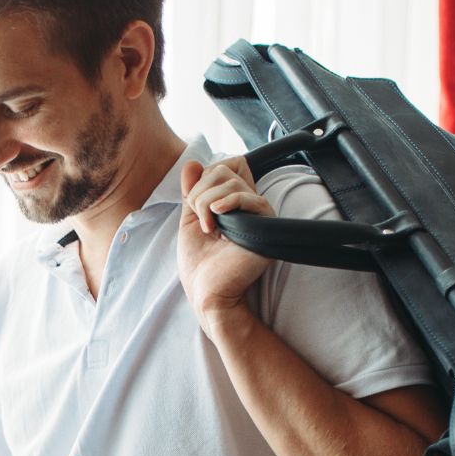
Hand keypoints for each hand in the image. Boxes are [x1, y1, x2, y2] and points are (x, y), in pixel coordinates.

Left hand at [174, 156, 275, 322]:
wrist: (205, 292)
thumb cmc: (199, 265)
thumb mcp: (189, 220)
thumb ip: (191, 192)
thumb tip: (192, 163)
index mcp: (233, 203)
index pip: (228, 166)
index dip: (207, 175)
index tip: (195, 203)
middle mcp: (248, 206)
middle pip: (227, 168)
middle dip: (201, 190)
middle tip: (199, 218)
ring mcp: (258, 215)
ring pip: (232, 182)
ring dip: (206, 203)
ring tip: (207, 228)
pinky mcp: (265, 228)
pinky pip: (252, 199)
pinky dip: (228, 202)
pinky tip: (217, 218)